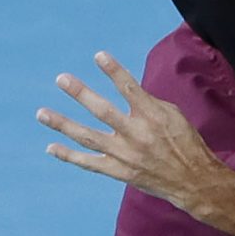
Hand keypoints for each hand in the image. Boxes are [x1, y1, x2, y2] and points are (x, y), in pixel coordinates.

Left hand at [38, 52, 232, 215]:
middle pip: (102, 111)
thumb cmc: (183, 142)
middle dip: (80, 93)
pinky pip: (90, 163)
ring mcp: (125, 154)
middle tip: (61, 79)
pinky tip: (51, 147)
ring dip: (63, 124)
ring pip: (88, 137)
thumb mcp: (172, 115)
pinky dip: (69, 156)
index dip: (114, 70)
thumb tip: (125, 90)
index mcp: (152, 116)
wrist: (192, 180)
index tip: (98, 55)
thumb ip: (146, 102)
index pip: (129, 88)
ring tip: (42, 113)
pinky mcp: (119, 172)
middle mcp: (136, 134)